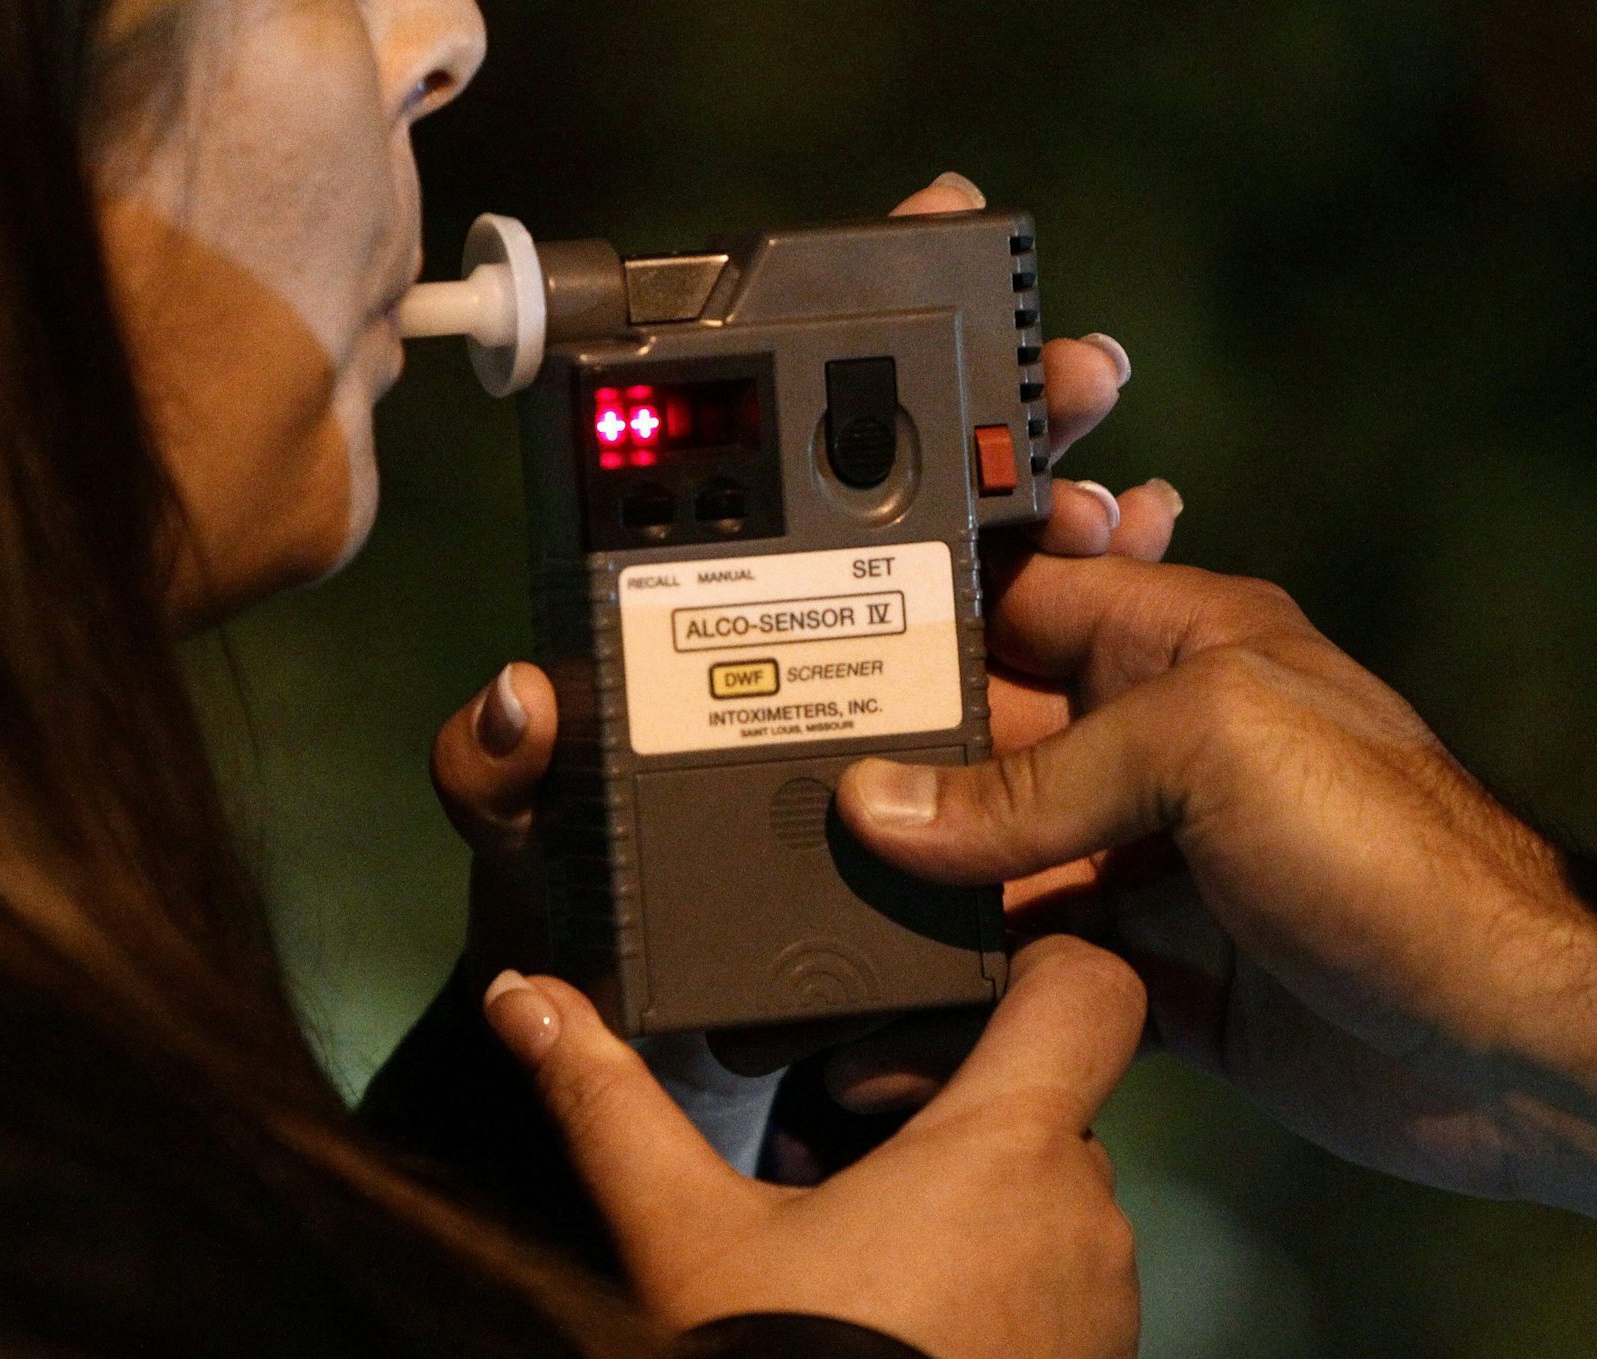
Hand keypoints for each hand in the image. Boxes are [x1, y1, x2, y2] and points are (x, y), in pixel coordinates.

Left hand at [432, 171, 1176, 994]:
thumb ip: (497, 776)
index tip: (932, 261)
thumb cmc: (580, 941)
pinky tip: (1164, 593)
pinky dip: (1117, 656)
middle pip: (927, 512)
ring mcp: (903, 728)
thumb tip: (517, 697)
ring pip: (1011, 598)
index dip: (851, 368)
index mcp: (711, 631)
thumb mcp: (527, 846)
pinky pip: (1055, 725)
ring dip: (1084, 527)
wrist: (666, 1069)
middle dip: (1012, 426)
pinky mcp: (971, 813)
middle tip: (1085, 377)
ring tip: (1136, 502)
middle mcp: (817, 654)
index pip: (784, 481)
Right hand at [483, 935, 1145, 1358]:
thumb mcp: (680, 1234)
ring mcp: (1100, 1303)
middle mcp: (1083, 1217)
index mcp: (1004, 1150)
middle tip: (847, 1122)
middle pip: (1045, 1088)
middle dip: (946, 1092)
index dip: (1035, 956)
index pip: (1092, 989)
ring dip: (967, 1183)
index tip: (950, 981)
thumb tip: (524, 999)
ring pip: (1049, 1185)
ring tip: (857, 1223)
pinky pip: (1058, 1273)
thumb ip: (607, 1099)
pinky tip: (895, 1300)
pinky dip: (992, 1263)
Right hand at [836, 554, 1596, 1214]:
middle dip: (900, 757)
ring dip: (925, 875)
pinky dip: (970, 974)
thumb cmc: (1394, 851)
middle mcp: (1153, 747)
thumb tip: (880, 806)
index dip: (928, 615)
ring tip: (820, 886)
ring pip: (997, 856)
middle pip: (990, 738)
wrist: (1505, 1040)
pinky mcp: (1147, 963)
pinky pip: (1030, 957)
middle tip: (790, 781)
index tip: (819, 641)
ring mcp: (1149, 860)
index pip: (1023, 601)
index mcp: (1178, 647)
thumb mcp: (1204, 749)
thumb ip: (1035, 778)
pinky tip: (900, 983)